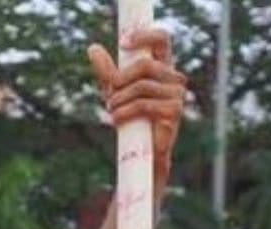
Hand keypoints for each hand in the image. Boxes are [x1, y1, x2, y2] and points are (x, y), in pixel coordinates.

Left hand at [87, 28, 185, 184]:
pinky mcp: (174, 111)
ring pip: (141, 86)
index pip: (161, 39)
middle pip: (144, 65)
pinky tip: (116, 119)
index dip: (144, 36)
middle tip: (108, 94)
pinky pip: (144, 104)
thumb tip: (93, 48)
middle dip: (121, 79)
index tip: (122, 44)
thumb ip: (107, 71)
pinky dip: (125, 111)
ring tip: (111, 110)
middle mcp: (174, 77)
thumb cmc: (131, 117)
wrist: (141, 151)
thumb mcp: (115, 91)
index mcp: (163, 67)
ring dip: (119, 99)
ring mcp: (177, 94)